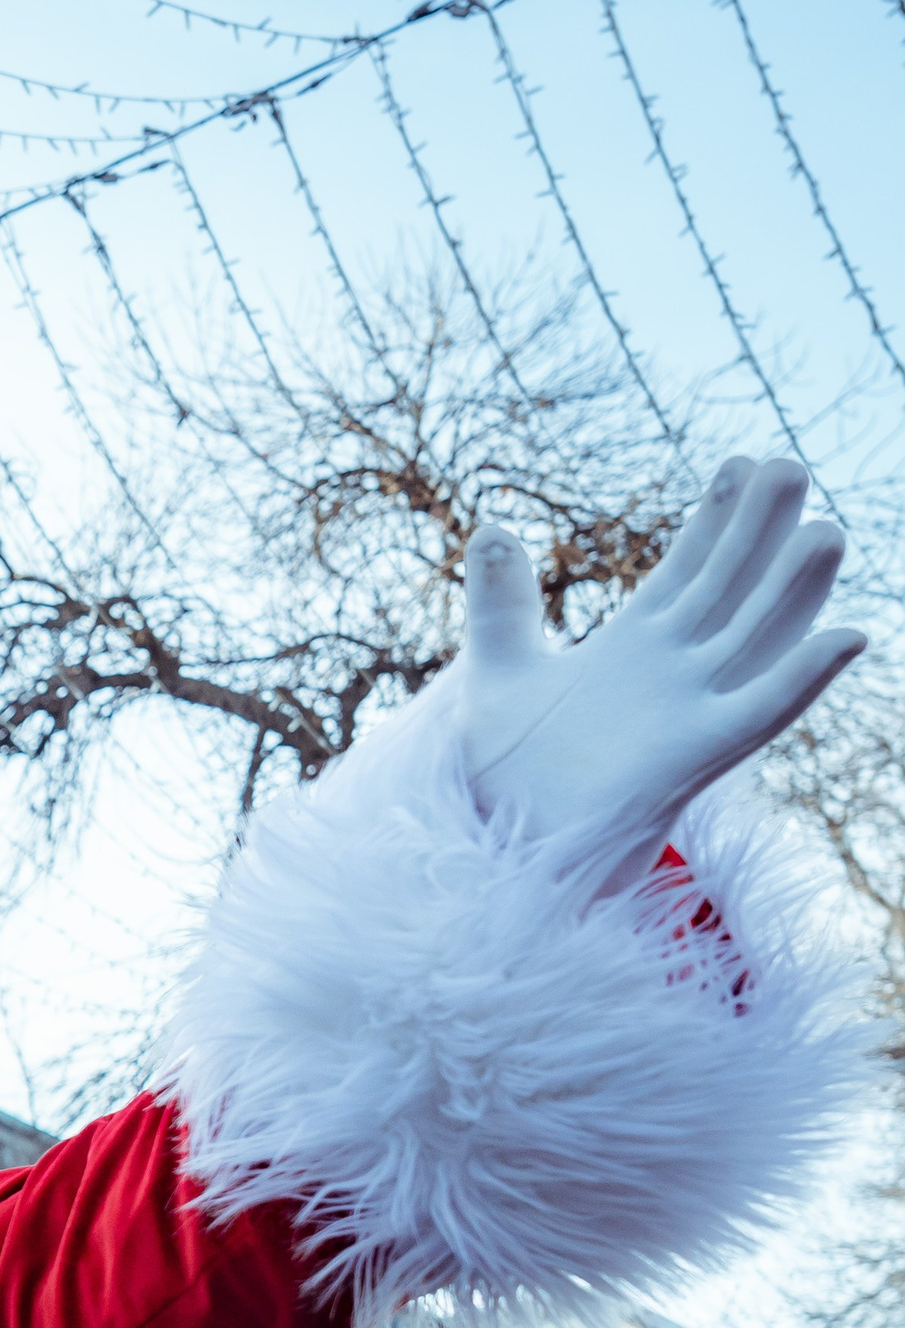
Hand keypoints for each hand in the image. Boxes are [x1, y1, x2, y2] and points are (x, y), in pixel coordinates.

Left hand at [460, 455, 861, 899]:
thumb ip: (501, 605)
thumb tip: (492, 526)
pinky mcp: (692, 761)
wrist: (504, 855)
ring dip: (794, 591)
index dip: (716, 519)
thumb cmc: (507, 781)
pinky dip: (801, 679)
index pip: (687, 570)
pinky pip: (759, 715)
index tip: (740, 461)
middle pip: (729, 589)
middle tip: (789, 465)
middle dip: (759, 532)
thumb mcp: (497, 675)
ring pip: (755, 641)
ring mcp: (689, 715)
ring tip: (828, 531)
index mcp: (632, 650)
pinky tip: (846, 638)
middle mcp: (672, 676)